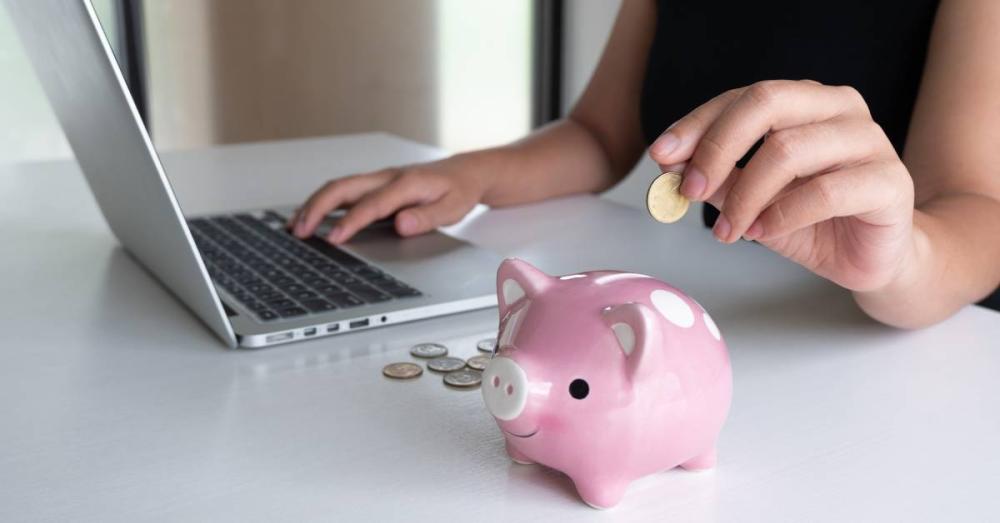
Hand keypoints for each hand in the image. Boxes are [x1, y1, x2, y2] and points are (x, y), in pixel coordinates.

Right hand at [290, 155, 491, 243]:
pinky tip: (310, 218)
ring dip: (314, 205)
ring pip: (338, 187)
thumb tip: (402, 224)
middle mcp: (387, 177)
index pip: (372, 204)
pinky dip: (323, 203)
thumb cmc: (458, 191)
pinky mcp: (374, 185)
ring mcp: (378, 179)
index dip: (351, 222)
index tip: (334, 240)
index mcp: (406, 184)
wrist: (465, 172)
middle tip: (299, 232)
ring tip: (294, 228)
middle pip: (343, 187)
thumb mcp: (452, 208)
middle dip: (317, 208)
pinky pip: (343, 191)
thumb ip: (426, 217)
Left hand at [649, 80, 915, 291]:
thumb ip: (716, 177)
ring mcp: (869, 140)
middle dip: (716, 148)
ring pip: (789, 149)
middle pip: (766, 103)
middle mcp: (838, 108)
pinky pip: (825, 191)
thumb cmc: (809, 221)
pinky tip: (762, 232)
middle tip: (690, 191)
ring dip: (746, 195)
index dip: (696, 125)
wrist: (871, 258)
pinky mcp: (889, 181)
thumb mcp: (750, 199)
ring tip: (728, 230)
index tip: (661, 156)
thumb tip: (669, 162)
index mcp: (804, 101)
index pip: (741, 98)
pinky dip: (782, 215)